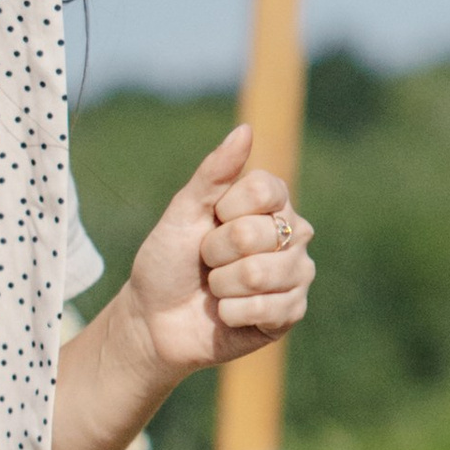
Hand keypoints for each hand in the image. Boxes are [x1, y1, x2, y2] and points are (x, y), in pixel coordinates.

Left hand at [115, 123, 314, 376]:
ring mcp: (296, 274)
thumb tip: (246, 130)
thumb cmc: (168, 261)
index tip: (209, 223)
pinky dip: (231, 314)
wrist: (153, 320)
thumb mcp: (183, 212)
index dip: (225, 211)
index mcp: (271, 203)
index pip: (264, 191)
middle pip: (259, 233)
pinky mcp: (292, 313)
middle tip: (207, 263)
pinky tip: (227, 314)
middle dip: (216, 252)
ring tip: (216, 289)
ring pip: (260, 273)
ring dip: (222, 286)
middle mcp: (294, 234)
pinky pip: (266, 308)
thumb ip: (214, 173)